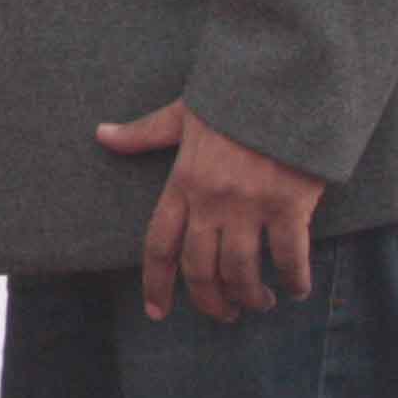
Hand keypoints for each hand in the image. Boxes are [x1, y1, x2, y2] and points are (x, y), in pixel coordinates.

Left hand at [98, 97, 327, 322]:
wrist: (280, 84)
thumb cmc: (231, 101)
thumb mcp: (180, 116)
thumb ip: (143, 134)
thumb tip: (102, 135)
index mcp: (182, 183)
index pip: (159, 244)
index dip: (155, 283)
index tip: (156, 311)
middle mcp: (211, 201)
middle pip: (200, 269)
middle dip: (210, 301)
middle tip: (224, 314)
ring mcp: (250, 205)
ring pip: (241, 271)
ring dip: (249, 297)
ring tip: (258, 302)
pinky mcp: (289, 206)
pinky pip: (289, 258)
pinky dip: (293, 280)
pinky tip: (295, 289)